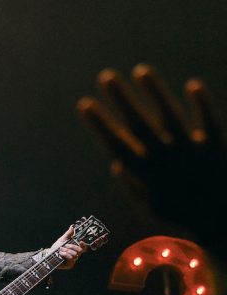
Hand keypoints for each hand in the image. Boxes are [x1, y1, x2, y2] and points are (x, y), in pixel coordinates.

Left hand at [50, 226, 87, 269]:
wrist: (49, 254)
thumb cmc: (56, 247)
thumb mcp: (62, 239)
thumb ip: (68, 234)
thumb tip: (72, 226)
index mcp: (75, 249)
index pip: (84, 248)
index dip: (84, 245)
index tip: (81, 241)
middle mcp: (76, 255)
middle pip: (80, 250)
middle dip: (72, 246)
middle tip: (65, 245)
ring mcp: (73, 261)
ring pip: (75, 254)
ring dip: (66, 250)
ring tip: (60, 250)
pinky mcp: (69, 265)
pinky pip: (71, 258)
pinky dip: (65, 254)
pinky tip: (60, 253)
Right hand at [77, 64, 226, 247]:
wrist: (219, 220)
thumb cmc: (180, 214)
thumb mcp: (150, 208)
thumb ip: (132, 186)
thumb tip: (116, 164)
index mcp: (145, 173)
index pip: (115, 143)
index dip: (98, 123)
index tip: (85, 104)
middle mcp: (164, 157)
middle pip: (138, 123)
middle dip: (120, 99)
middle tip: (106, 77)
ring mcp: (189, 149)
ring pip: (169, 115)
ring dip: (154, 92)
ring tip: (140, 71)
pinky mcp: (214, 145)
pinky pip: (207, 121)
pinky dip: (200, 104)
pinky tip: (192, 86)